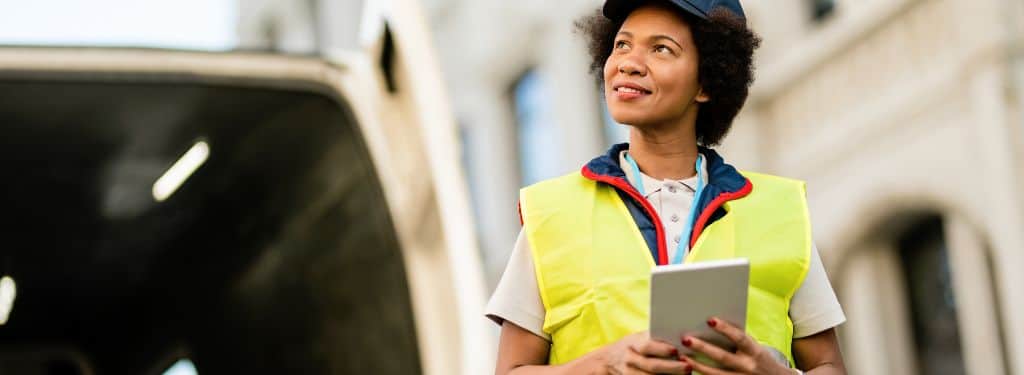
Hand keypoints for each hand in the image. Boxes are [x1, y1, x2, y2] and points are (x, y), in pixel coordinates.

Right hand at [587, 332, 692, 374]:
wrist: (608, 360)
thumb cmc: (632, 346)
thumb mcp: (638, 338)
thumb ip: (654, 338)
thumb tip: (680, 337)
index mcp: (633, 344)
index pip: (647, 346)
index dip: (661, 349)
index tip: (676, 351)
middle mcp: (630, 360)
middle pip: (652, 366)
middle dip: (671, 367)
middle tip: (688, 367)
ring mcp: (630, 373)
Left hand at [679, 318, 793, 374]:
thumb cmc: (758, 358)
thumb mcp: (754, 347)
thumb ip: (737, 340)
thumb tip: (711, 324)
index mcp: (754, 351)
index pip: (740, 338)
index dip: (725, 329)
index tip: (710, 320)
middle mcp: (748, 366)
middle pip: (723, 357)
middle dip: (703, 348)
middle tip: (686, 339)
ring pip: (716, 374)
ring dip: (698, 365)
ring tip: (682, 357)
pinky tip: (689, 370)